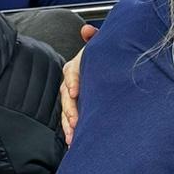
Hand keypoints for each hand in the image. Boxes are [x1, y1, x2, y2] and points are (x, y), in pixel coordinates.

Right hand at [58, 23, 95, 142]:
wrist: (107, 70)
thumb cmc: (101, 58)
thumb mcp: (99, 47)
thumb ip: (95, 38)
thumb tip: (87, 30)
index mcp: (76, 66)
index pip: (70, 73)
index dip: (72, 82)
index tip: (75, 92)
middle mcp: (71, 83)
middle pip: (66, 97)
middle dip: (69, 110)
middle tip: (75, 121)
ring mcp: (72, 99)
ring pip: (66, 112)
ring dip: (68, 125)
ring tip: (72, 137)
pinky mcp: (76, 111)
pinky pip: (70, 122)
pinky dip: (72, 132)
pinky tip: (74, 143)